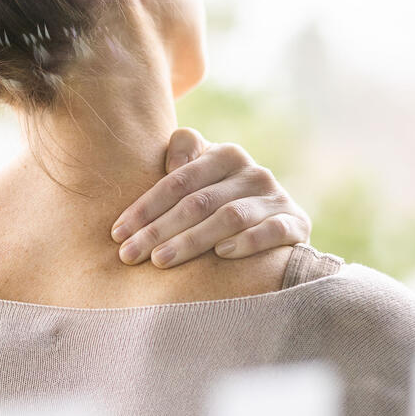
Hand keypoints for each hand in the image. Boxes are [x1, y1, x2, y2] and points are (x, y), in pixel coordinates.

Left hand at [111, 127, 312, 267]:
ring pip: (229, 217)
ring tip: (162, 260)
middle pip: (198, 202)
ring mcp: (275, 197)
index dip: (145, 207)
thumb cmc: (222, 198)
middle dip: (159, 230)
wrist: (277, 221)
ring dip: (192, 240)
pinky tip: (222, 255)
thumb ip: (181, 155)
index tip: (118, 233)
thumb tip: (171, 164)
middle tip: (130, 255)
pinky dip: (247, 241)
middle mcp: (253, 172)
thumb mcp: (200, 175)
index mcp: (226, 155)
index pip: (177, 181)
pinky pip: (272, 231)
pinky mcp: (296, 223)